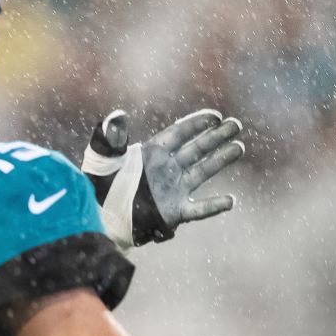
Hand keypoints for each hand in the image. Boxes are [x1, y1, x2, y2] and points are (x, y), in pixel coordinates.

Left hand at [81, 109, 244, 248]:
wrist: (97, 219)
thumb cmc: (97, 188)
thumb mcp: (102, 161)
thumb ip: (110, 139)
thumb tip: (117, 115)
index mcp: (151, 154)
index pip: (178, 134)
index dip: (196, 124)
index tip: (215, 115)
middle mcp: (166, 169)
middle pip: (196, 148)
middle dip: (216, 136)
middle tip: (236, 125)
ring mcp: (172, 190)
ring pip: (202, 171)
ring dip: (221, 160)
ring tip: (238, 148)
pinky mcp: (173, 212)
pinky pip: (198, 209)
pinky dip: (213, 206)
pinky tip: (230, 201)